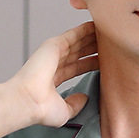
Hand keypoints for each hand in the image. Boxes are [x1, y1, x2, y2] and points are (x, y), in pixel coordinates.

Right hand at [0, 22, 98, 137]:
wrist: (28, 101)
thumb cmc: (40, 109)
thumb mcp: (64, 112)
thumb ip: (75, 104)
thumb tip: (84, 99)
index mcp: (53, 79)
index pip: (76, 67)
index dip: (90, 63)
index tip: (104, 62)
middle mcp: (53, 64)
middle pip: (78, 52)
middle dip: (92, 47)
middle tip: (109, 43)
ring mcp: (53, 54)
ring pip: (77, 42)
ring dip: (91, 37)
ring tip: (108, 32)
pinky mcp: (53, 45)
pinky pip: (73, 34)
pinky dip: (85, 29)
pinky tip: (97, 25)